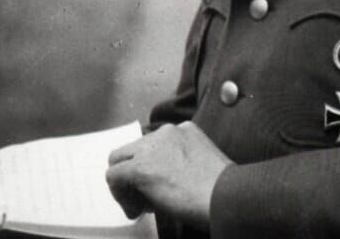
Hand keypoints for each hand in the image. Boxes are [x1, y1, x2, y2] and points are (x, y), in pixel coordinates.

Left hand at [106, 121, 232, 229]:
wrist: (225, 196)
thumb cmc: (221, 189)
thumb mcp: (201, 164)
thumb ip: (178, 163)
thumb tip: (157, 184)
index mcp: (183, 130)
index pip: (152, 145)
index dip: (150, 168)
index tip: (156, 188)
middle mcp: (165, 132)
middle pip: (132, 150)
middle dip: (132, 174)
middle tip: (142, 198)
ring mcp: (151, 148)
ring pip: (118, 161)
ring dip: (125, 184)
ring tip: (138, 206)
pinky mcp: (140, 166)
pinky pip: (114, 177)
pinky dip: (119, 195)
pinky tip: (134, 209)